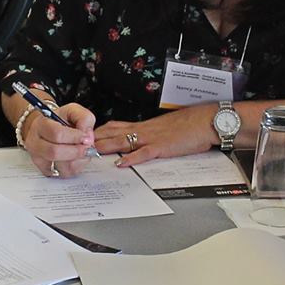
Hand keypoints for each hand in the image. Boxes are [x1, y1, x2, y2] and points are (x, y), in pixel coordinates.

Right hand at [22, 101, 97, 176]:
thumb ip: (84, 118)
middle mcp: (35, 143)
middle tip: (87, 147)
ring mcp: (39, 159)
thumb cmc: (60, 120)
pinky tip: (77, 157)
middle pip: (54, 152)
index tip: (86, 137)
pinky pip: (64, 174)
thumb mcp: (73, 111)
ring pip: (61, 166)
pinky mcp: (45, 171)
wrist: (49, 129)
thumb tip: (87, 135)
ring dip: (78, 159)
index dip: (74, 137)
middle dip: (77, 151)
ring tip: (82, 150)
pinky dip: (75, 167)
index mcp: (40, 125)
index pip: (56, 134)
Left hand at [94, 106, 213, 165]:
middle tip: (78, 145)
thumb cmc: (190, 124)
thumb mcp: (165, 127)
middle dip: (95, 140)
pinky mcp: (162, 147)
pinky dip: (131, 158)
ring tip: (90, 154)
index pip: (115, 126)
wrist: (206, 120)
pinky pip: (143, 153)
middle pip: (113, 133)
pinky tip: (121, 163)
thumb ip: (152, 133)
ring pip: (123, 141)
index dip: (98, 131)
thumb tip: (141, 140)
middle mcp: (144, 130)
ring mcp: (152, 138)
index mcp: (144, 125)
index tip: (84, 136)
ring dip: (106, 147)